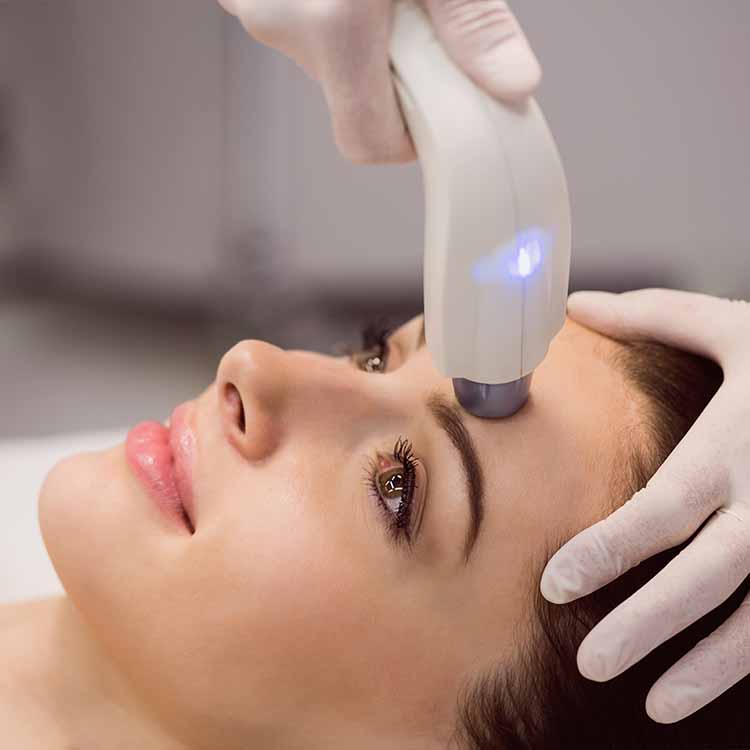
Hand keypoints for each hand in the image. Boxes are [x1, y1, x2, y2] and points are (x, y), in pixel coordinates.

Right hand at [217, 0, 540, 162]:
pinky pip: (302, 25)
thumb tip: (511, 84)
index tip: (434, 110)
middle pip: (352, 97)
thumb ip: (473, 19)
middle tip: (415, 18)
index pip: (367, 141)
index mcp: (332, 25)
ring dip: (365, 40)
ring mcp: (254, 3)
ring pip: (328, 60)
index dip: (406, 140)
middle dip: (394, 73)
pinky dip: (334, 13)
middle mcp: (281, 22)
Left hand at [540, 288, 749, 722]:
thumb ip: (654, 315)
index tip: (553, 584)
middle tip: (591, 663)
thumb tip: (575, 302)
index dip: (607, 550)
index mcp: (738, 442)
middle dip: (647, 623)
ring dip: (708, 666)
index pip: (661, 509)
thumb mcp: (737, 325)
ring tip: (653, 704)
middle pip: (705, 577)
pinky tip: (713, 683)